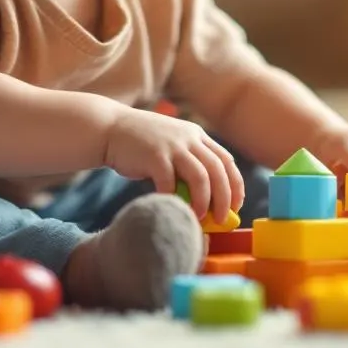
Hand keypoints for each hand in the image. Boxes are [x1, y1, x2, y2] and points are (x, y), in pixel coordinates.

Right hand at [102, 109, 244, 223]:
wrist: (111, 129)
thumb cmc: (142, 146)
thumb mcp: (173, 146)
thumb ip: (189, 165)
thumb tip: (208, 201)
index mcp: (197, 135)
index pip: (226, 160)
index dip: (235, 185)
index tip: (236, 206)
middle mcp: (189, 138)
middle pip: (218, 170)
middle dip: (225, 197)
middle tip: (222, 219)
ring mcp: (172, 145)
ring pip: (201, 176)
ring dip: (204, 200)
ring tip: (200, 217)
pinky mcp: (154, 155)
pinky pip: (170, 182)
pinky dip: (174, 198)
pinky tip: (171, 207)